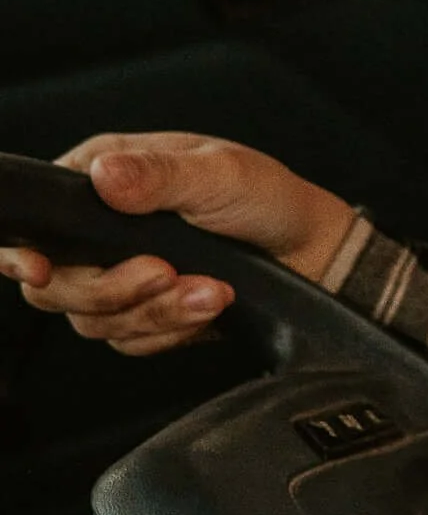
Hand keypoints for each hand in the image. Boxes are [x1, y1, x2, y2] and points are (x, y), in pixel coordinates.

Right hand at [0, 132, 355, 354]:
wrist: (311, 251)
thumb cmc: (266, 197)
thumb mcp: (219, 174)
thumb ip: (160, 176)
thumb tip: (105, 174)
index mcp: (103, 175)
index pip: (33, 216)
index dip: (17, 249)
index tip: (40, 267)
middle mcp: (99, 226)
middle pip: (54, 283)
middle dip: (111, 289)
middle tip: (165, 272)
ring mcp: (119, 273)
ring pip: (93, 319)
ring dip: (154, 312)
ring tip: (210, 289)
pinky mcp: (144, 312)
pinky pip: (130, 341)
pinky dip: (171, 330)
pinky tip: (209, 305)